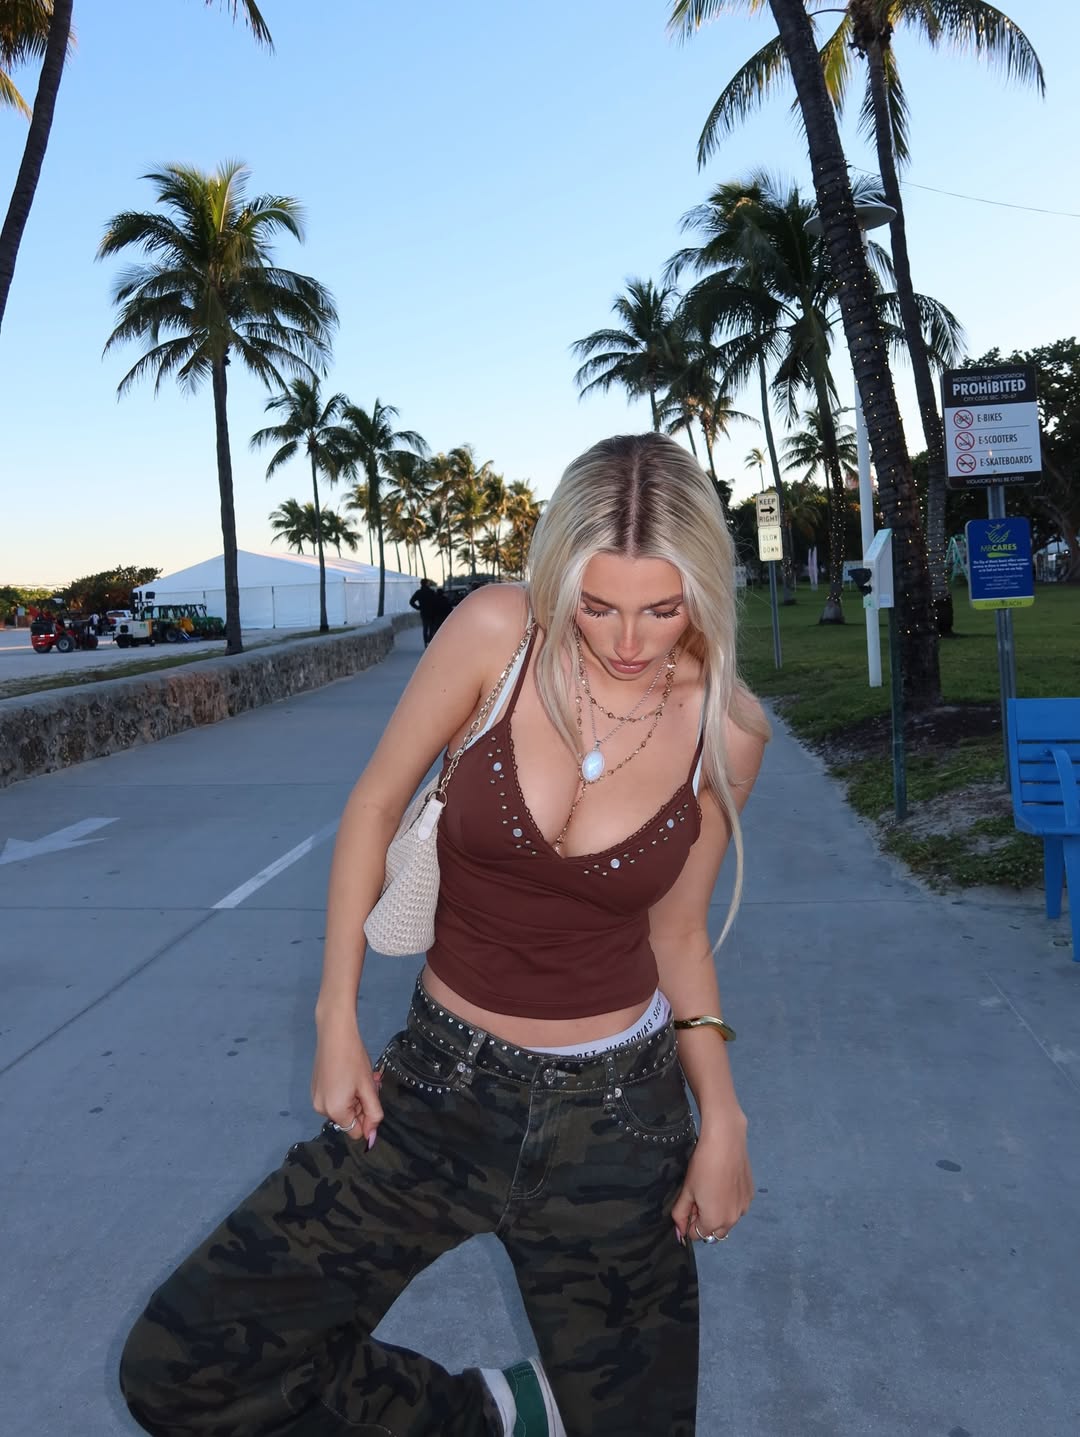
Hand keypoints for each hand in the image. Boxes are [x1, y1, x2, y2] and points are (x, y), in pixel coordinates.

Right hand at [311, 1015, 383, 1146]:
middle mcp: (321, 1109)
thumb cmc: (354, 1060)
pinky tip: (349, 1074)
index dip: (368, 1117)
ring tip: (361, 1076)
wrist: (334, 1033)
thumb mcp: (368, 1088)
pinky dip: (345, 1091)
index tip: (371, 1096)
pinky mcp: (315, 1088)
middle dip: (361, 1104)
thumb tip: (371, 1138)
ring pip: (343, 1107)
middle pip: (349, 1119)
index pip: (356, 1131)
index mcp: (334, 1111)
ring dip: (355, 1096)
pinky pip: (334, 1098)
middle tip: (369, 1083)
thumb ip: (373, 1114)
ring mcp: (316, 1098)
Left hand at [671, 1110, 751, 1244]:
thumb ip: (680, 1214)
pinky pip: (737, 1207)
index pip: (696, 1234)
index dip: (689, 1221)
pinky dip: (730, 1202)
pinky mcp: (751, 1195)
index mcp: (714, 1222)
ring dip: (718, 1213)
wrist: (726, 1142)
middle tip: (699, 1197)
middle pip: (714, 1231)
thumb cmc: (702, 1166)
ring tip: (712, 1188)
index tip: (689, 1204)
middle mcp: (732, 1220)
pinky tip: (725, 1182)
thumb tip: (680, 1233)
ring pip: (727, 1220)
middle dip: (705, 1221)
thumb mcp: (687, 1190)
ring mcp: (744, 1208)